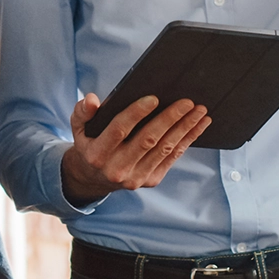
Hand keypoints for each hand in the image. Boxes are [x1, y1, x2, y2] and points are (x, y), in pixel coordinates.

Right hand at [60, 92, 209, 206]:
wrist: (95, 177)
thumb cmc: (90, 143)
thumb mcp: (79, 128)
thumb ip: (82, 112)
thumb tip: (92, 100)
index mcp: (97, 154)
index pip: (119, 130)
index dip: (136, 113)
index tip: (154, 97)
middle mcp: (116, 169)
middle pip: (148, 140)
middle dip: (170, 119)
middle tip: (187, 102)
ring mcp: (135, 178)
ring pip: (164, 149)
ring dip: (185, 129)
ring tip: (199, 111)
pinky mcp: (150, 181)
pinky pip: (171, 158)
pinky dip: (186, 140)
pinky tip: (198, 126)